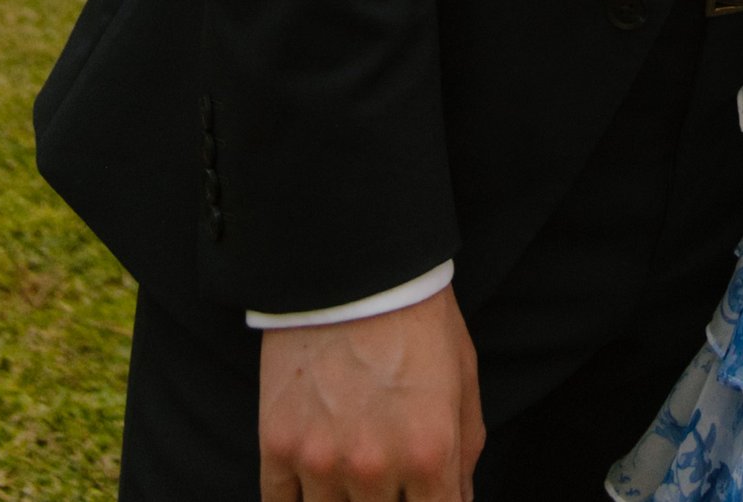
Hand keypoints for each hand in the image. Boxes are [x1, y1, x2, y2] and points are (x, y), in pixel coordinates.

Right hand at [260, 285, 482, 500]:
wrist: (354, 264)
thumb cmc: (416, 317)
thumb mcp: (462, 378)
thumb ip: (464, 453)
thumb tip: (457, 500)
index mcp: (429, 452)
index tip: (425, 497)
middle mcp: (373, 467)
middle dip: (392, 501)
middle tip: (389, 477)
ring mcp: (320, 460)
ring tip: (353, 469)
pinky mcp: (278, 445)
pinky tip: (314, 484)